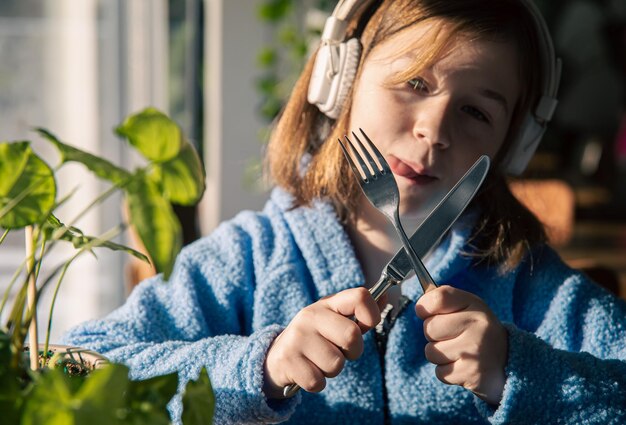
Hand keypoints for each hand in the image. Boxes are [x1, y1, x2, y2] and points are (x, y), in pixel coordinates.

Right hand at [263, 287, 380, 398]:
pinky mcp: (288, 361)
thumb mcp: (334, 321)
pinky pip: (318, 381)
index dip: (372, 314)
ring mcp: (297, 337)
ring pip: (336, 363)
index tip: (368, 326)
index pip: (359, 296)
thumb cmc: (315, 340)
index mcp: (327, 304)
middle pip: (352, 335)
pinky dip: (317, 383)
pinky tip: (308, 372)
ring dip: (332, 370)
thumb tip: (386, 296)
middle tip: (340, 352)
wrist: (275, 358)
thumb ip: (359, 313)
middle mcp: (310, 316)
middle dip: (353, 352)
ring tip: (319, 361)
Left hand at [415, 285, 507, 404]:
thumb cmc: (477, 330)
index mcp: (475, 305)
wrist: (508, 361)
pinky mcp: (471, 375)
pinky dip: (447, 371)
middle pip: (429, 328)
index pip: (438, 299)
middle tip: (453, 336)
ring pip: (431, 352)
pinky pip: (439, 372)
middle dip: (434, 334)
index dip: (425, 306)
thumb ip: (444, 301)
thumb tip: (419, 307)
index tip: (428, 312)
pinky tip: (463, 366)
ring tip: (459, 352)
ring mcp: (475, 352)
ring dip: (440, 354)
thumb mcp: (468, 307)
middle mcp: (478, 327)